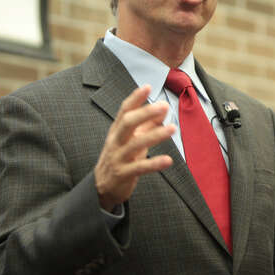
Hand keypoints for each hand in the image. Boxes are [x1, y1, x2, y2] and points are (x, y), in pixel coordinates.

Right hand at [94, 85, 175, 210]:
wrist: (101, 187)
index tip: (148, 87)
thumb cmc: (119, 158)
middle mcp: (115, 141)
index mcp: (117, 131)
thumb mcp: (131, 140)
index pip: (124, 111)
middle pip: (128, 123)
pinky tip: (168, 160)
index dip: (135, 98)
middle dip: (145, 113)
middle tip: (164, 106)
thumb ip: (146, 126)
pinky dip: (154, 164)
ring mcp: (118, 157)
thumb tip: (162, 111)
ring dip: (155, 135)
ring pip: (136, 144)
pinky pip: (140, 168)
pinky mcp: (123, 174)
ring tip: (172, 128)